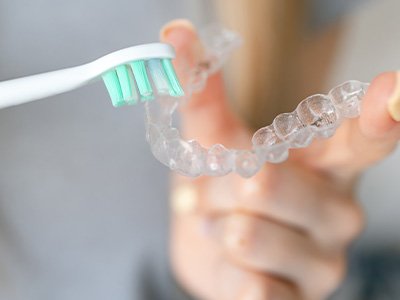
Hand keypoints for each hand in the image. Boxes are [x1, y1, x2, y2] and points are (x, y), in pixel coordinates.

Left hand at [161, 20, 399, 299]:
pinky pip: (250, 286)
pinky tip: (235, 265)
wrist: (211, 242)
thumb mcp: (216, 141)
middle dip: (217, 187)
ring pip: (246, 234)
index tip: (397, 92)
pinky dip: (223, 269)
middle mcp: (339, 211)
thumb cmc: (223, 188)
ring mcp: (324, 263)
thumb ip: (202, 94)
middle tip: (217, 193)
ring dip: (214, 226)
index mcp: (326, 164)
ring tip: (221, 226)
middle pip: (263, 184)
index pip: (364, 139)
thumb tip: (174, 35)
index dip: (382, 116)